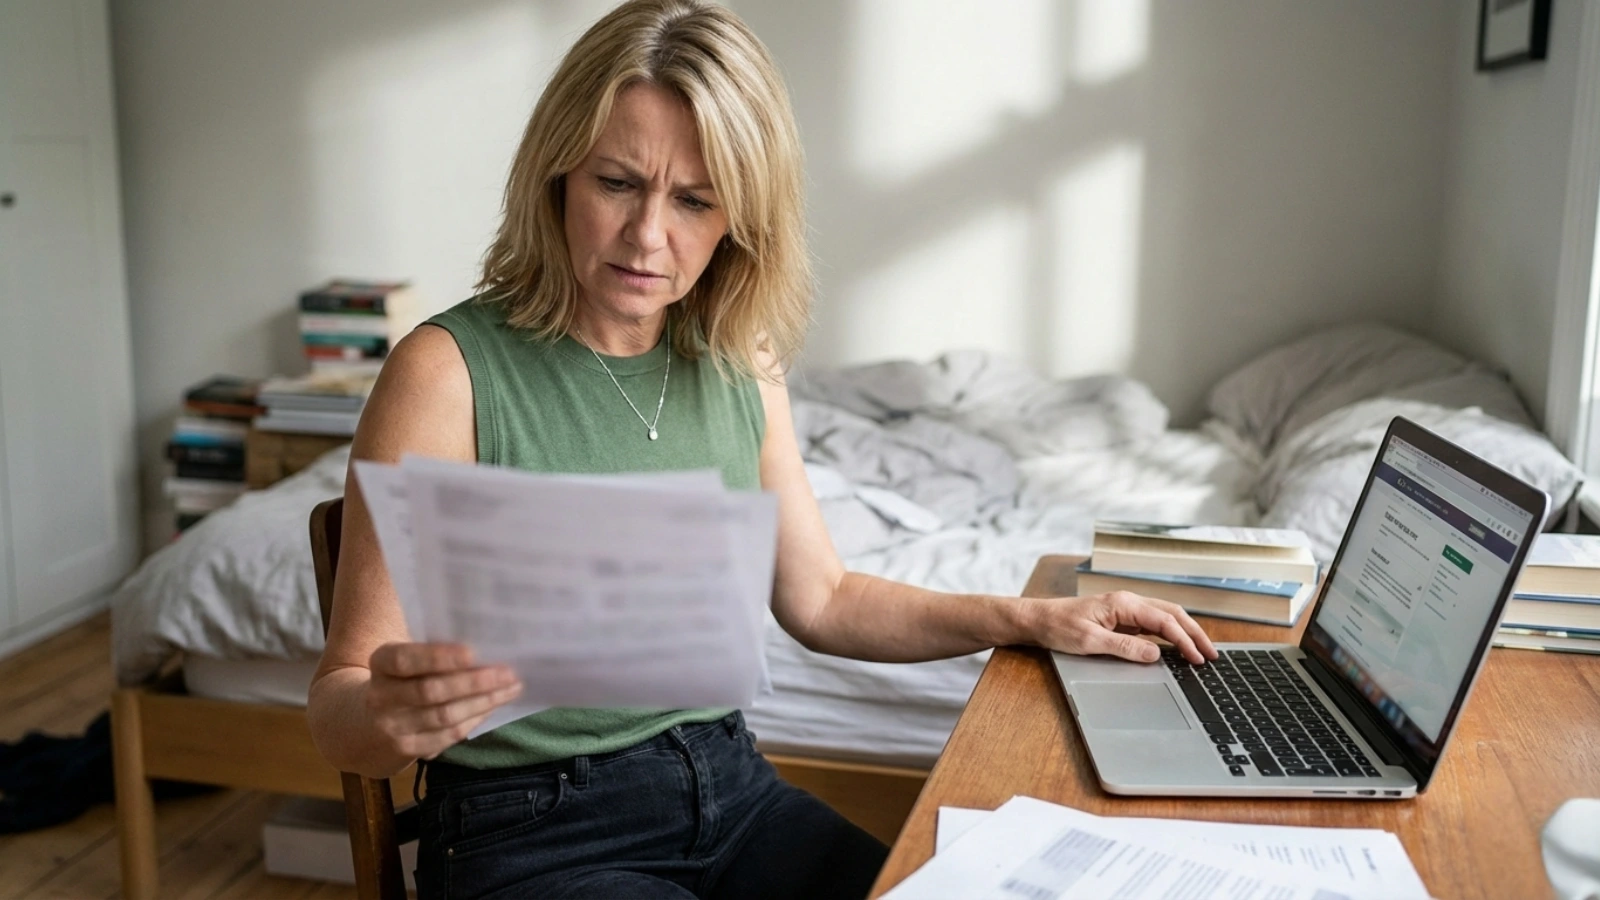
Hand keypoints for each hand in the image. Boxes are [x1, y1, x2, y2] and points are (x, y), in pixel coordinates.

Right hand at [365, 642, 522, 759]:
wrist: (363, 726)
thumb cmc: (399, 681)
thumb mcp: (403, 661)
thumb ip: (432, 653)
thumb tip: (486, 644)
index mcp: (380, 664)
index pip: (406, 660)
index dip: (439, 657)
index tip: (473, 652)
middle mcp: (381, 696)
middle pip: (431, 691)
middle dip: (474, 682)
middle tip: (508, 672)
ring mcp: (392, 727)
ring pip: (444, 716)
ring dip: (483, 702)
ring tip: (511, 688)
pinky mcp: (406, 750)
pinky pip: (447, 735)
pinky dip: (474, 720)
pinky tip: (493, 706)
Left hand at [1035, 591, 1216, 664]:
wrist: (1038, 620)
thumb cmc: (1059, 627)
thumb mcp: (1090, 641)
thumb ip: (1124, 648)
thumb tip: (1156, 654)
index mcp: (1124, 603)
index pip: (1165, 621)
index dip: (1185, 641)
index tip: (1198, 659)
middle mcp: (1129, 602)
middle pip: (1173, 614)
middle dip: (1195, 634)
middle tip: (1212, 655)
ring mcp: (1126, 609)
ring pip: (1165, 617)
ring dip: (1185, 633)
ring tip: (1202, 652)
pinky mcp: (1122, 618)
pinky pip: (1153, 624)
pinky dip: (1170, 634)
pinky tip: (1177, 648)